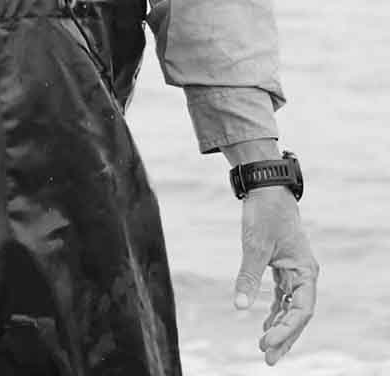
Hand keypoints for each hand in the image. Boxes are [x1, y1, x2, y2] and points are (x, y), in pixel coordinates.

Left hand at [233, 187, 318, 365]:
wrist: (265, 187)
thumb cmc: (264, 214)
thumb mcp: (255, 246)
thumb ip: (248, 277)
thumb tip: (240, 307)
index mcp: (305, 272)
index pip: (301, 311)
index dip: (286, 330)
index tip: (266, 344)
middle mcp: (304, 274)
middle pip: (297, 314)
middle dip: (284, 337)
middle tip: (268, 359)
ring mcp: (295, 270)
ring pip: (290, 306)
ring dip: (279, 326)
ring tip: (266, 347)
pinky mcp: (283, 265)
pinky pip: (282, 295)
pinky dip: (274, 309)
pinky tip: (264, 323)